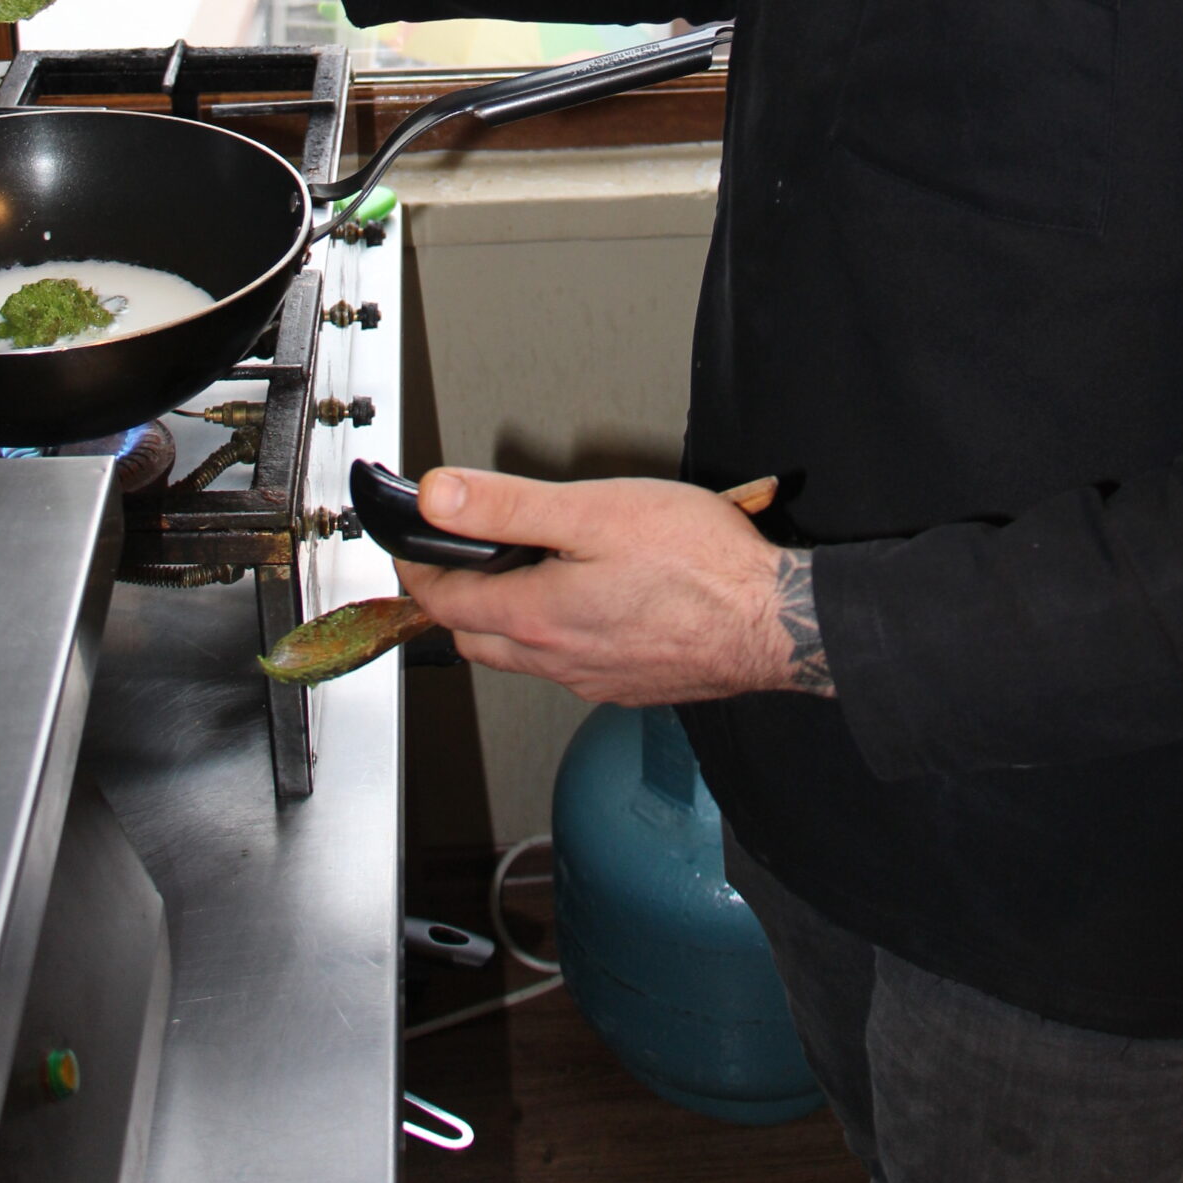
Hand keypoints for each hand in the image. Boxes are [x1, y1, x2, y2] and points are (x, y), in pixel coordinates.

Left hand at [394, 467, 831, 704]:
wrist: (776, 621)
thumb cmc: (701, 564)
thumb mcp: (594, 511)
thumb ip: (507, 506)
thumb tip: (437, 498)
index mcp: (538, 617)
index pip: (443, 601)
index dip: (416, 569)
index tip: (406, 547)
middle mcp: (560, 660)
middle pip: (475, 636)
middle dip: (454, 600)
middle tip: (452, 561)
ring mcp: (596, 680)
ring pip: (523, 657)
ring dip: (503, 620)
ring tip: (516, 576)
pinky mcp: (632, 685)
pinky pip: (571, 666)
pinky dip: (555, 637)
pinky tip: (584, 605)